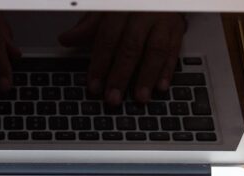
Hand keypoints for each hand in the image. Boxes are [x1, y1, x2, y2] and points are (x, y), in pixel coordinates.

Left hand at [59, 13, 185, 104]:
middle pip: (130, 47)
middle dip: (121, 75)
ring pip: (155, 50)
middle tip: (113, 98)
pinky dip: (168, 70)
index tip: (94, 86)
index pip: (107, 38)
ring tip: (140, 98)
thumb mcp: (107, 8)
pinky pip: (174, 50)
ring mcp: (162, 20)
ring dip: (147, 77)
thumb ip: (89, 25)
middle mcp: (142, 13)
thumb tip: (66, 39)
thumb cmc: (130, 2)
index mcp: (121, 8)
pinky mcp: (177, 28)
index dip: (100, 64)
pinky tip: (161, 87)